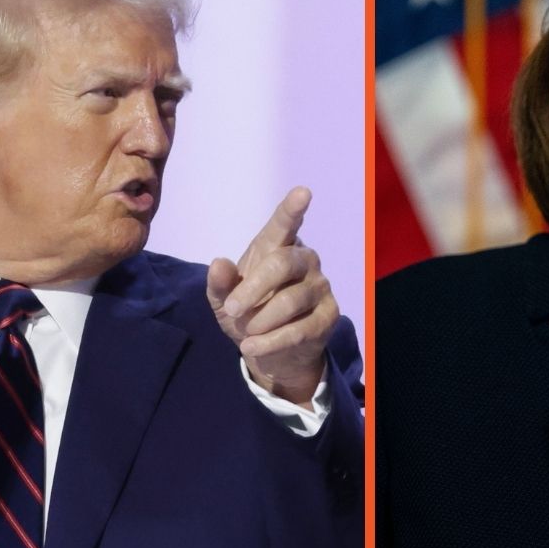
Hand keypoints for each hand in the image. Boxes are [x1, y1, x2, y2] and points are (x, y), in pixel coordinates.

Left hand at [206, 186, 338, 406]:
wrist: (271, 355)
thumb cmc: (247, 314)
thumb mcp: (223, 301)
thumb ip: (219, 283)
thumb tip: (219, 263)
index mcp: (277, 247)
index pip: (285, 224)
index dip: (292, 209)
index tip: (302, 192)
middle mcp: (304, 259)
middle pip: (282, 263)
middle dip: (253, 289)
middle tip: (232, 309)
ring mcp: (320, 286)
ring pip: (291, 300)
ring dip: (261, 321)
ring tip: (246, 334)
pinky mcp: (329, 315)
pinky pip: (300, 328)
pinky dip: (272, 342)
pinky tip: (254, 347)